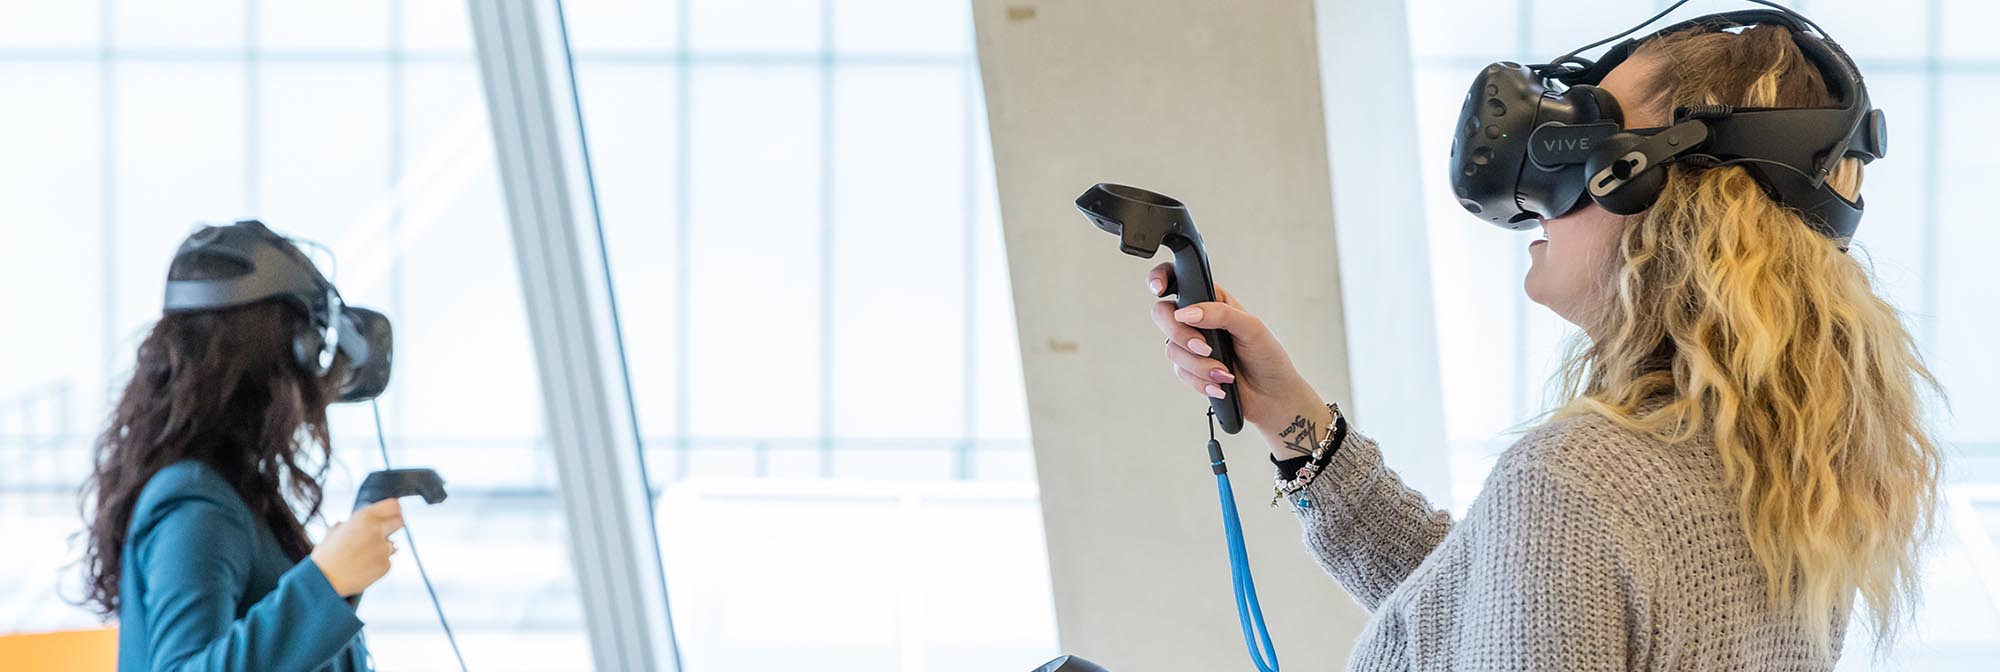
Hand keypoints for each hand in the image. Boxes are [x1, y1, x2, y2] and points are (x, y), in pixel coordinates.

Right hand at [311, 499, 402, 596]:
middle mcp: (378, 530)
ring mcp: (384, 548)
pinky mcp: (386, 565)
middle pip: (400, 521)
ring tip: (361, 557)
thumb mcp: (335, 531)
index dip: (393, 510)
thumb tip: (354, 522)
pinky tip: (361, 567)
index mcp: (365, 517)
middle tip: (383, 533)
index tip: (392, 514)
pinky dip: (377, 563)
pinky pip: (386, 560)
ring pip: (392, 544)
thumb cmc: (326, 556)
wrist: (324, 580)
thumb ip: (352, 524)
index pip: (394, 505)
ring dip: (382, 548)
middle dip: (393, 526)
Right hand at [1147, 263, 1332, 457]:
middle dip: (1180, 333)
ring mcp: (1192, 345)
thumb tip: (1187, 313)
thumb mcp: (1251, 327)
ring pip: (1172, 348)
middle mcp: (1198, 319)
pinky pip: (1180, 371)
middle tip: (1204, 347)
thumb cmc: (1268, 356)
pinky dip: (1201, 379)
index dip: (1161, 279)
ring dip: (1199, 364)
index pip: (1179, 280)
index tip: (1160, 290)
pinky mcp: (1190, 369)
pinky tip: (1220, 383)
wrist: (1272, 396)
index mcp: (1213, 300)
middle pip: (1163, 314)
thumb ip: (1220, 314)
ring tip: (1224, 371)